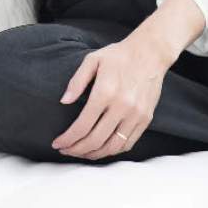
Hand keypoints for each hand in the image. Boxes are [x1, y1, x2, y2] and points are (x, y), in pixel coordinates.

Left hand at [50, 37, 169, 160]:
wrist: (150, 53)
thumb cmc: (119, 55)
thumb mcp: (93, 60)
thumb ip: (76, 81)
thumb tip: (64, 101)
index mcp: (105, 92)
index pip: (82, 125)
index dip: (67, 139)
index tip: (57, 143)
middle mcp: (122, 106)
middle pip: (95, 140)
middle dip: (76, 150)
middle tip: (66, 150)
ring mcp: (136, 115)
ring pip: (112, 147)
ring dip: (94, 154)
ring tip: (81, 152)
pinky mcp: (145, 119)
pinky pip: (127, 143)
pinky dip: (112, 151)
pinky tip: (101, 148)